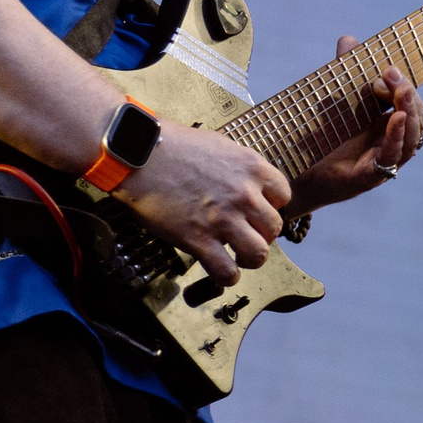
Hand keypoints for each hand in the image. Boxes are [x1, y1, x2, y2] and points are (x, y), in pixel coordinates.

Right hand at [112, 123, 289, 284]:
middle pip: (274, 228)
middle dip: (261, 235)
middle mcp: (244, 195)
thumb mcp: (220, 146)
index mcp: (252, 168)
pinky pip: (228, 272)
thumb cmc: (173, 146)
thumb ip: (240, 167)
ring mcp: (224, 219)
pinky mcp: (200, 240)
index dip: (271, 207)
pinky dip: (227, 276)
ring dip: (249, 258)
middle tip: (245, 234)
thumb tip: (247, 183)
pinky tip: (220, 270)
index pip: (284, 196)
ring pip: (259, 254)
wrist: (139, 155)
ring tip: (237, 256)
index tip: (258, 212)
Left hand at [287, 35, 422, 212]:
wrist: (292, 172)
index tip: (386, 69)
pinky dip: (395, 139)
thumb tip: (349, 39)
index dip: (404, 86)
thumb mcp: (333, 100)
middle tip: (392, 75)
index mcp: (387, 126)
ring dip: (409, 114)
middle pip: (416, 121)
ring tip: (402, 93)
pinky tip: (394, 119)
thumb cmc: (319, 139)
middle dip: (409, 96)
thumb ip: (344, 72)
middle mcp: (390, 145)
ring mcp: (382, 163)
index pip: (411, 105)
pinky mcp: (367, 178)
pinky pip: (390, 160)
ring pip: (410, 140)